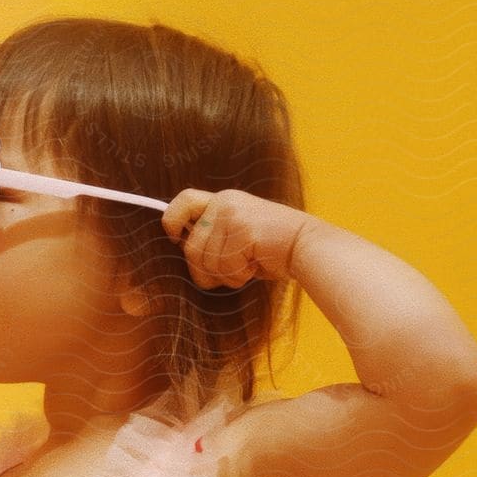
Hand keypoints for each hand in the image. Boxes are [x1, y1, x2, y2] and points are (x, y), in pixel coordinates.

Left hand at [160, 188, 314, 290]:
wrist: (305, 244)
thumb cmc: (270, 248)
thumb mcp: (237, 235)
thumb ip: (213, 237)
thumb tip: (185, 250)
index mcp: (222, 200)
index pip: (182, 201)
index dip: (171, 222)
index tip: (175, 239)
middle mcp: (224, 202)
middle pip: (191, 247)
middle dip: (205, 270)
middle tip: (230, 270)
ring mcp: (232, 214)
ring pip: (206, 261)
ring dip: (226, 274)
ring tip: (247, 264)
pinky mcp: (242, 230)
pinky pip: (224, 266)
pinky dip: (238, 276)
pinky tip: (254, 265)